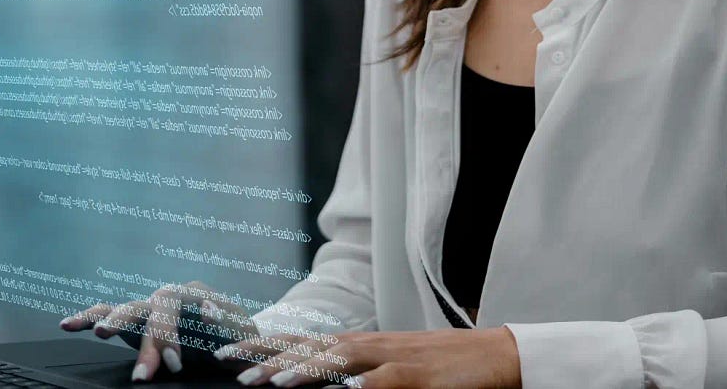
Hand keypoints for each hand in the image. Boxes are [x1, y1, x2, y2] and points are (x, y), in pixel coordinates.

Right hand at [59, 280, 264, 380]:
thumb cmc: (241, 339)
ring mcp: (151, 307)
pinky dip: (88, 317)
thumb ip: (228, 323)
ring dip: (111, 322)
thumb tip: (209, 312)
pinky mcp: (137, 323)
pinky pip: (108, 313)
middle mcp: (171, 296)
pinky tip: (67, 325)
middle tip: (141, 374)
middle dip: (143, 338)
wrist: (235, 340)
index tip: (173, 364)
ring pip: (127, 308)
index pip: (175, 305)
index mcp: (197, 294)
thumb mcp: (243, 334)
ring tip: (99, 333)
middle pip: (150, 307)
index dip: (169, 333)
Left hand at [214, 327, 521, 388]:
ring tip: (270, 382)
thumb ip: (357, 378)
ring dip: (303, 370)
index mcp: (362, 345)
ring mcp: (394, 359)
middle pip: (311, 346)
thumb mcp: (392, 372)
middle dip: (268, 356)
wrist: (497, 356)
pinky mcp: (419, 377)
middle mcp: (371, 346)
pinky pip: (386, 382)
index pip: (304, 341)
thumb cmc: (442, 368)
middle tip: (230, 365)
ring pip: (340, 360)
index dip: (265, 345)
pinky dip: (363, 387)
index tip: (229, 353)